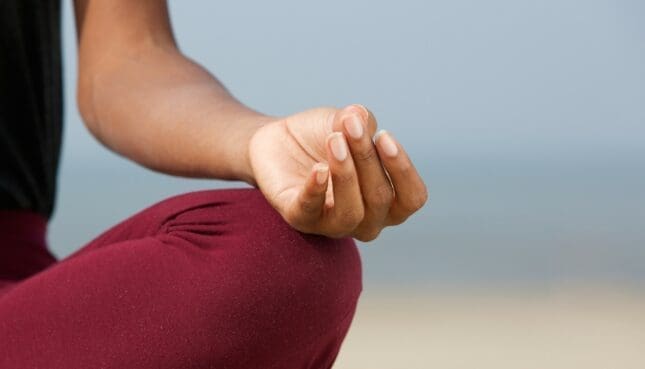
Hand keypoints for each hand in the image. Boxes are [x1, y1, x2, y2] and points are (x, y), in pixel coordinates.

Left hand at [247, 104, 427, 241]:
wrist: (277, 141)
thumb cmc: (323, 137)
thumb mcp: (345, 122)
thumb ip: (359, 121)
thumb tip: (360, 116)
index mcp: (388, 201)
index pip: (412, 199)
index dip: (402, 169)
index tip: (383, 135)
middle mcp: (365, 220)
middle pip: (380, 199)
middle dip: (367, 158)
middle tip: (349, 126)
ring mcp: (332, 225)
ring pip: (350, 213)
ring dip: (346, 174)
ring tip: (334, 140)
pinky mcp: (299, 219)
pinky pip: (310, 212)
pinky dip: (316, 190)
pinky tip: (318, 169)